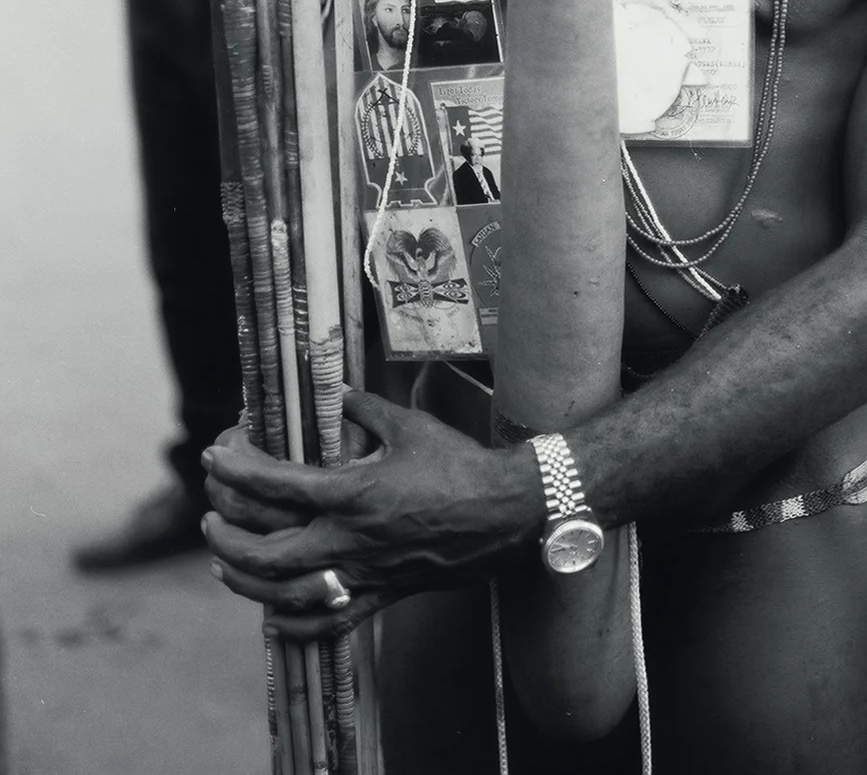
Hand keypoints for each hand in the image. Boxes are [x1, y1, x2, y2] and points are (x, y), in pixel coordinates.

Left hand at [202, 388, 542, 639]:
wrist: (504, 513)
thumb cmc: (458, 464)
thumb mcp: (409, 425)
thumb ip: (365, 409)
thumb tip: (337, 393)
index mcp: (351, 492)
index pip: (274, 484)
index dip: (235, 468)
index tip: (213, 454)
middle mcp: (346, 539)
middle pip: (263, 551)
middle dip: (224, 533)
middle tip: (211, 512)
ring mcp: (361, 574)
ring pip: (281, 594)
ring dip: (242, 579)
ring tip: (222, 560)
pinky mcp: (379, 596)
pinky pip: (326, 624)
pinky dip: (291, 625)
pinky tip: (271, 616)